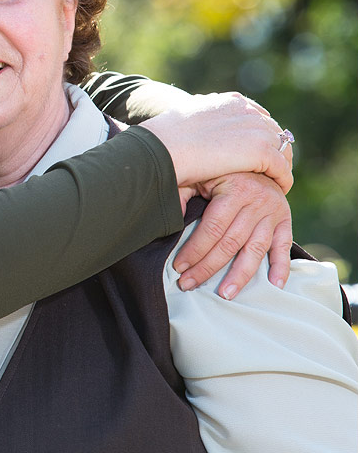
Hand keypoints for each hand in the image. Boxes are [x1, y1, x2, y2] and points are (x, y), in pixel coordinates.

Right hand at [142, 92, 293, 192]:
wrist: (164, 149)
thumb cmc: (165, 140)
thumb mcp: (185, 121)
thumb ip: (200, 122)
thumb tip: (195, 120)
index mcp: (230, 102)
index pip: (257, 115)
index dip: (260, 134)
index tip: (258, 151)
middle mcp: (247, 111)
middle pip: (273, 130)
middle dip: (275, 149)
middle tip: (272, 169)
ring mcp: (256, 129)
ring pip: (282, 148)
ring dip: (281, 164)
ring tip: (277, 182)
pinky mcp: (261, 150)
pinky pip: (282, 167)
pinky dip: (283, 179)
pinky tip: (279, 190)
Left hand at [173, 173, 292, 297]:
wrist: (257, 157)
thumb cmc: (220, 169)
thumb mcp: (200, 173)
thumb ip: (183, 192)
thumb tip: (167, 218)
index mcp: (234, 189)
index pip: (212, 227)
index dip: (194, 250)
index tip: (179, 267)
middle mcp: (256, 200)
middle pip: (230, 242)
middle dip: (207, 267)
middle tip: (189, 284)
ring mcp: (273, 211)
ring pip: (255, 249)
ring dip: (240, 275)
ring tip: (225, 294)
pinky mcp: (285, 219)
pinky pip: (284, 245)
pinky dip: (281, 267)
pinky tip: (274, 286)